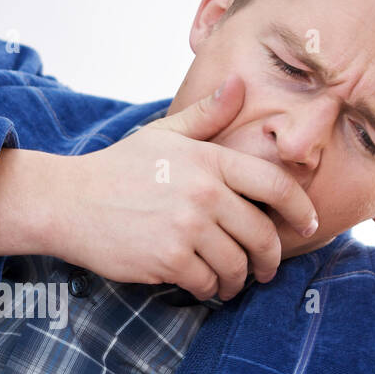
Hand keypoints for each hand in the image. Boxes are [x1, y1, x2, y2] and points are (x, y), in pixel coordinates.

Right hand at [35, 74, 318, 300]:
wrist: (67, 202)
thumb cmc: (117, 169)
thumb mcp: (163, 135)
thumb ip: (206, 115)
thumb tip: (238, 84)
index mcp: (209, 160)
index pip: (274, 184)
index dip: (300, 208)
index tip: (307, 223)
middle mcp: (204, 193)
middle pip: (261, 234)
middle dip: (270, 258)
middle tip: (267, 269)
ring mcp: (187, 228)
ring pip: (235, 265)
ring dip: (237, 280)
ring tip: (230, 282)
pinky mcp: (168, 259)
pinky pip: (206, 282)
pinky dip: (207, 289)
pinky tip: (201, 285)